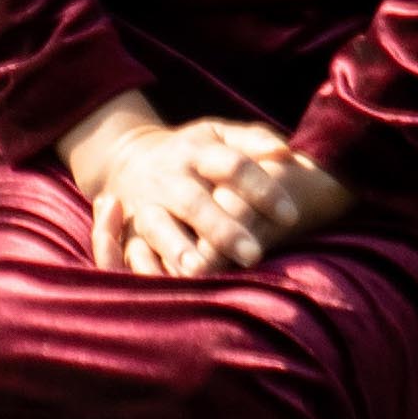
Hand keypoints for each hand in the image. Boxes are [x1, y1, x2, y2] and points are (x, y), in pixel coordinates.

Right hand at [59, 95, 351, 277]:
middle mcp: (168, 177)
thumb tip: (286, 152)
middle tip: (254, 254)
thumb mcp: (218, 135)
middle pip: (195, 202)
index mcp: (197, 151)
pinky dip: (146, 268)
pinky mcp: (126, 231)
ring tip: (201, 271)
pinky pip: (131, 251)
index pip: (233, 166)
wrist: (126, 159)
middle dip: (222, 229)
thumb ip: (253, 140)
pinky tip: (167, 284)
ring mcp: (143, 204)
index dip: (261, 189)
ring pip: (158, 226)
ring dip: (178, 248)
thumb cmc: (192, 153)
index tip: (291, 216)